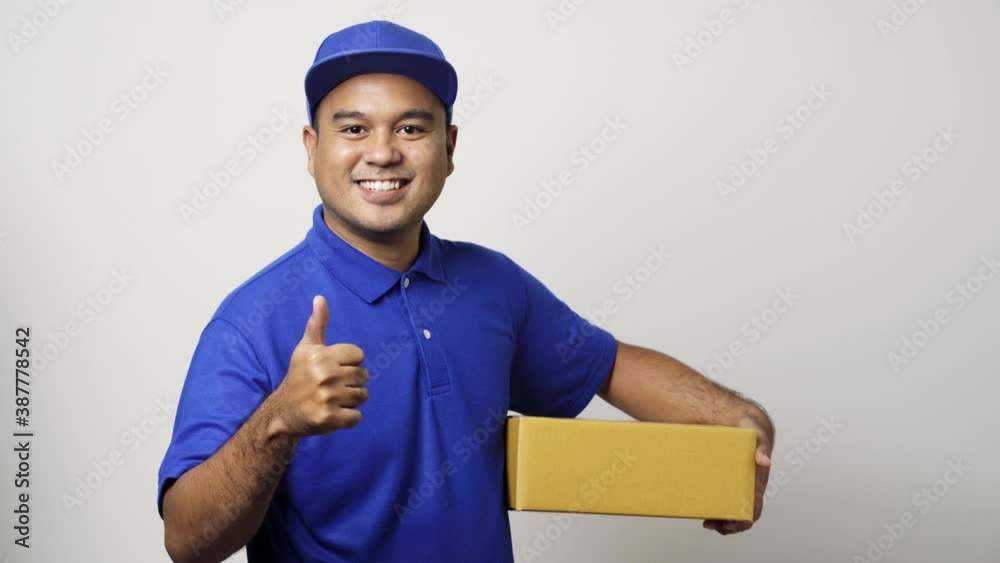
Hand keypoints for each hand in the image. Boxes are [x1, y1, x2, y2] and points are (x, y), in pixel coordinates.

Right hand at [270, 295, 368, 437]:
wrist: (283, 412)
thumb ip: (317, 323)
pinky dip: (349, 417)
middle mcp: (324, 375)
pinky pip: (357, 417)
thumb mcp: (305, 348)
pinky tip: (333, 413)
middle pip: (364, 376)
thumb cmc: (299, 376)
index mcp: (320, 355)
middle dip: (352, 382)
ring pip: (363, 396)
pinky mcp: (330, 418)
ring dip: (352, 400)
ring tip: (333, 399)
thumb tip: (320, 297)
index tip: (333, 369)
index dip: (349, 363)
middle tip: (333, 387)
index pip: (359, 355)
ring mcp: (327, 398)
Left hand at [703, 411, 773, 534]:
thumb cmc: (751, 428)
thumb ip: (761, 444)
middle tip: (712, 524)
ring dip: (721, 520)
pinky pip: (721, 498)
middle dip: (729, 525)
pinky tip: (702, 509)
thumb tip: (764, 461)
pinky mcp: (724, 478)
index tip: (730, 523)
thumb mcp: (756, 433)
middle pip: (742, 515)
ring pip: (731, 510)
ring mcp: (736, 483)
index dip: (744, 520)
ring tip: (707, 522)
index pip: (755, 508)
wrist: (741, 420)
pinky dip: (713, 507)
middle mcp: (748, 485)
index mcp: (757, 480)